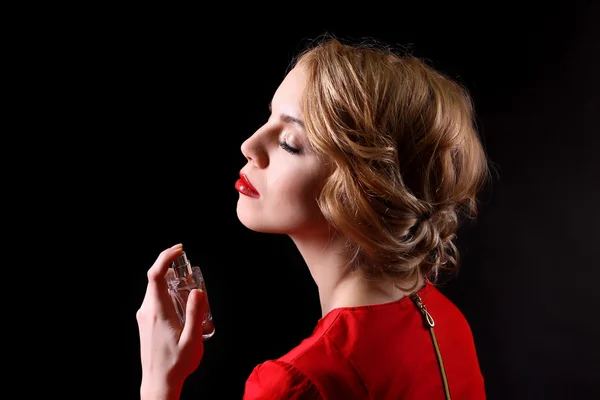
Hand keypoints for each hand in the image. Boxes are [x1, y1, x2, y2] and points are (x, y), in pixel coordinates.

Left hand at [136, 244, 207, 399]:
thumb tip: (197, 290)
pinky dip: (167, 292)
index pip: (155, 275)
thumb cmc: (176, 364)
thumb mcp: (192, 339)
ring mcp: (145, 317)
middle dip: (171, 268)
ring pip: (155, 289)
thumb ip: (195, 313)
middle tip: (189, 268)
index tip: (179, 250)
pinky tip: (181, 304)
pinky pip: (155, 299)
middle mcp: (147, 311)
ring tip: (189, 288)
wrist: (158, 384)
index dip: (165, 257)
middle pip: (155, 279)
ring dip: (170, 282)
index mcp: (158, 312)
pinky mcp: (146, 322)